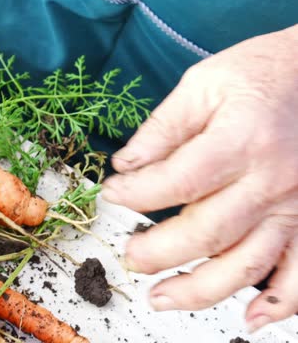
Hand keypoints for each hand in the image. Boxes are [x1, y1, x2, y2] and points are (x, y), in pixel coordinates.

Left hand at [101, 24, 297, 331]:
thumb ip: (163, 127)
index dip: (135, 194)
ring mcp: (297, 205)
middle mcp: (271, 180)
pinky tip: (251, 320)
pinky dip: (282, 304)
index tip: (111, 194)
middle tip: (128, 257)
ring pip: (248, 265)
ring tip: (161, 298)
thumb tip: (124, 164)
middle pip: (208, 232)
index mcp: (240, 140)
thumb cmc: (261, 73)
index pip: (177, 181)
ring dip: (202, 290)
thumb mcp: (204, 83)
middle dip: (158, 251)